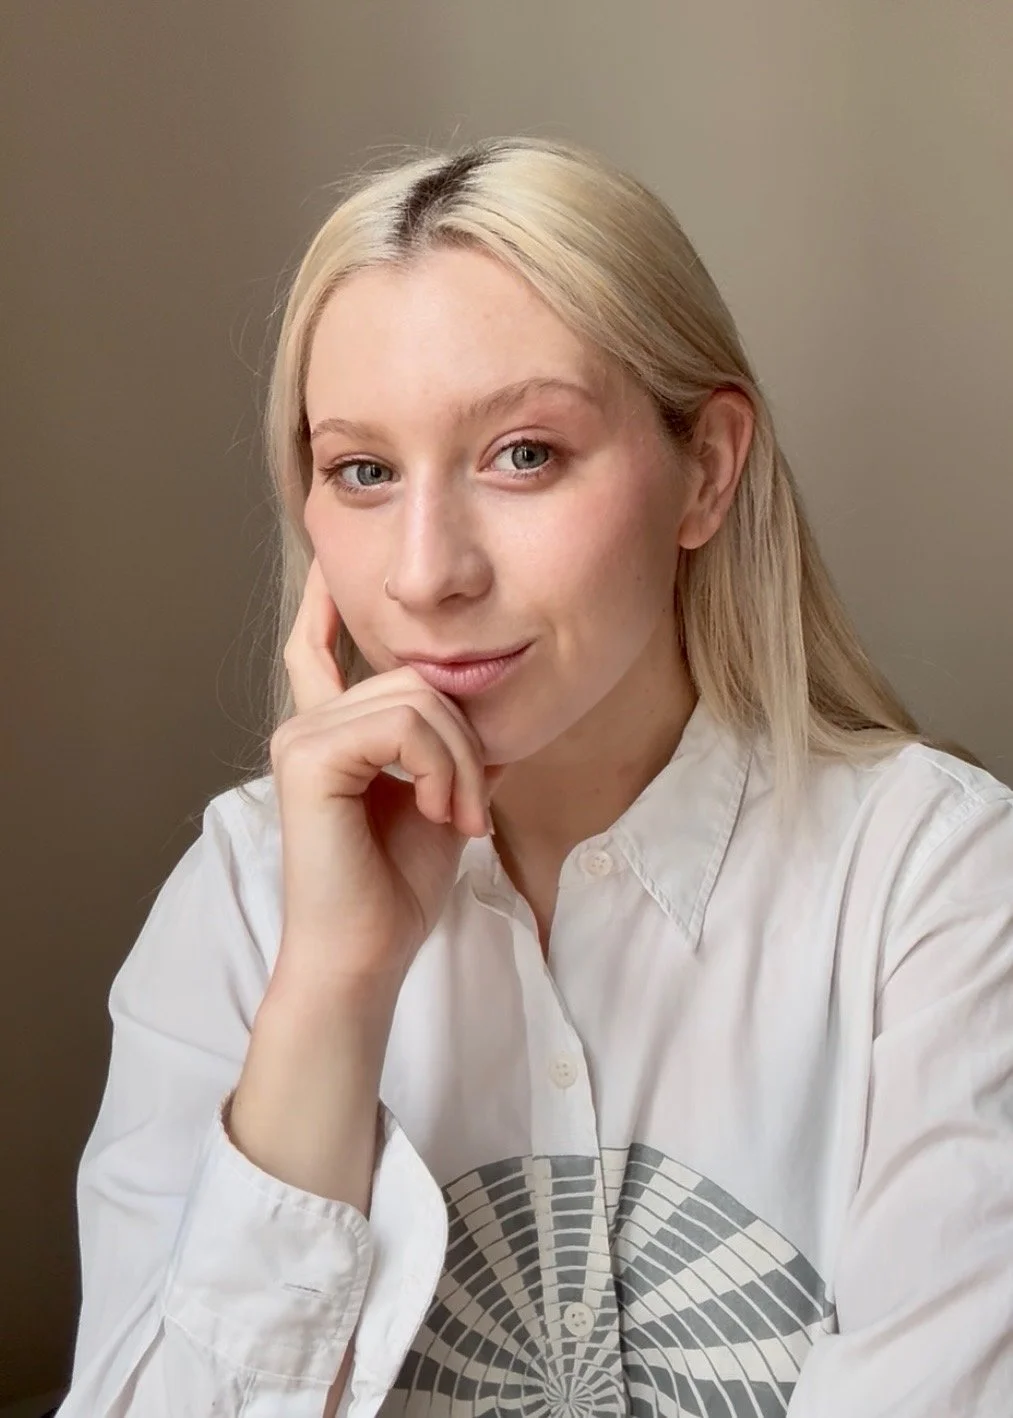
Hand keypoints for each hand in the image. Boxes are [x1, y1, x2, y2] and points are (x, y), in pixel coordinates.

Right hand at [269, 557, 505, 996]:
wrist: (364, 955)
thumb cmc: (396, 889)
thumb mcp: (445, 800)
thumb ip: (458, 747)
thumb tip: (495, 703)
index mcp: (329, 732)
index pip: (318, 648)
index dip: (326, 604)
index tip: (330, 565)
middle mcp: (307, 724)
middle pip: (416, 677)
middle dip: (467, 743)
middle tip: (474, 811)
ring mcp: (301, 736)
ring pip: (418, 698)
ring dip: (462, 763)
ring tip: (460, 818)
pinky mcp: (308, 756)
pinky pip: (404, 724)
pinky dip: (442, 768)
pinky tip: (438, 812)